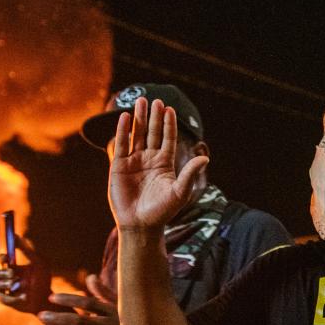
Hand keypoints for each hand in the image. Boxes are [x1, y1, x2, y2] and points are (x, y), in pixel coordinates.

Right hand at [0, 234, 51, 314]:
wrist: (49, 299)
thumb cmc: (43, 280)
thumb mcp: (38, 262)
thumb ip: (27, 249)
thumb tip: (15, 234)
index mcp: (13, 267)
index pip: (1, 260)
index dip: (2, 258)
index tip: (7, 258)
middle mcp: (7, 278)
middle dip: (1, 272)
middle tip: (13, 273)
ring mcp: (6, 290)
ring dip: (2, 283)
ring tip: (15, 284)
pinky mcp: (8, 301)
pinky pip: (1, 298)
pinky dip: (11, 297)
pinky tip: (24, 296)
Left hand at [36, 274, 125, 324]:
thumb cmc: (136, 321)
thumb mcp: (122, 305)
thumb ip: (104, 292)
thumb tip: (90, 276)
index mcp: (113, 309)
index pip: (88, 302)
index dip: (69, 299)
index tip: (52, 297)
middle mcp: (110, 323)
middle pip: (80, 320)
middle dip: (58, 317)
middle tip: (40, 315)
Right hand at [108, 97, 207, 230]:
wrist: (141, 225)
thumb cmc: (162, 211)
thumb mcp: (180, 192)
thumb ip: (190, 173)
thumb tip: (205, 157)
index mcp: (164, 163)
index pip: (167, 138)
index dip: (169, 124)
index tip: (170, 109)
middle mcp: (149, 159)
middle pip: (152, 132)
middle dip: (154, 116)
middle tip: (156, 100)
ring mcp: (134, 161)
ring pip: (137, 135)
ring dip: (139, 119)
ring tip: (141, 102)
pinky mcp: (119, 166)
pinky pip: (121, 145)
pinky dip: (123, 131)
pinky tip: (124, 117)